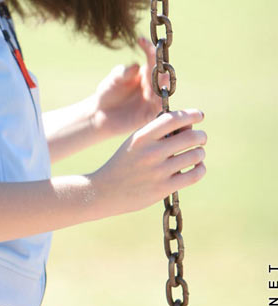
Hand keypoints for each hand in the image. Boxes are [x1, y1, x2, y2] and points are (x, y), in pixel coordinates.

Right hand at [90, 109, 206, 216]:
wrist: (105, 191)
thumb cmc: (124, 163)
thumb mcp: (134, 142)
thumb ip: (156, 133)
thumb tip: (188, 127)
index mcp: (142, 136)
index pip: (174, 119)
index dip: (191, 115)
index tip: (199, 116)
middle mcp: (151, 152)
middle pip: (190, 137)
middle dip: (201, 136)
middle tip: (201, 138)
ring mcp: (158, 171)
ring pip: (195, 155)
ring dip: (200, 153)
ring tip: (198, 154)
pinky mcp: (164, 188)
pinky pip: (194, 175)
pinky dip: (200, 169)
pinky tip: (197, 167)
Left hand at [91, 37, 168, 139]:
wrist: (99, 113)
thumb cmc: (108, 92)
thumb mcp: (114, 78)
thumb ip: (123, 72)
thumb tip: (136, 66)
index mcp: (145, 73)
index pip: (152, 58)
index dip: (149, 48)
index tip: (141, 39)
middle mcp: (152, 85)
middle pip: (161, 73)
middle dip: (160, 67)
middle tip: (154, 62)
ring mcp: (152, 100)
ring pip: (163, 89)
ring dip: (161, 83)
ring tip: (157, 77)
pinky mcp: (150, 114)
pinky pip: (160, 108)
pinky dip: (160, 102)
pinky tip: (156, 97)